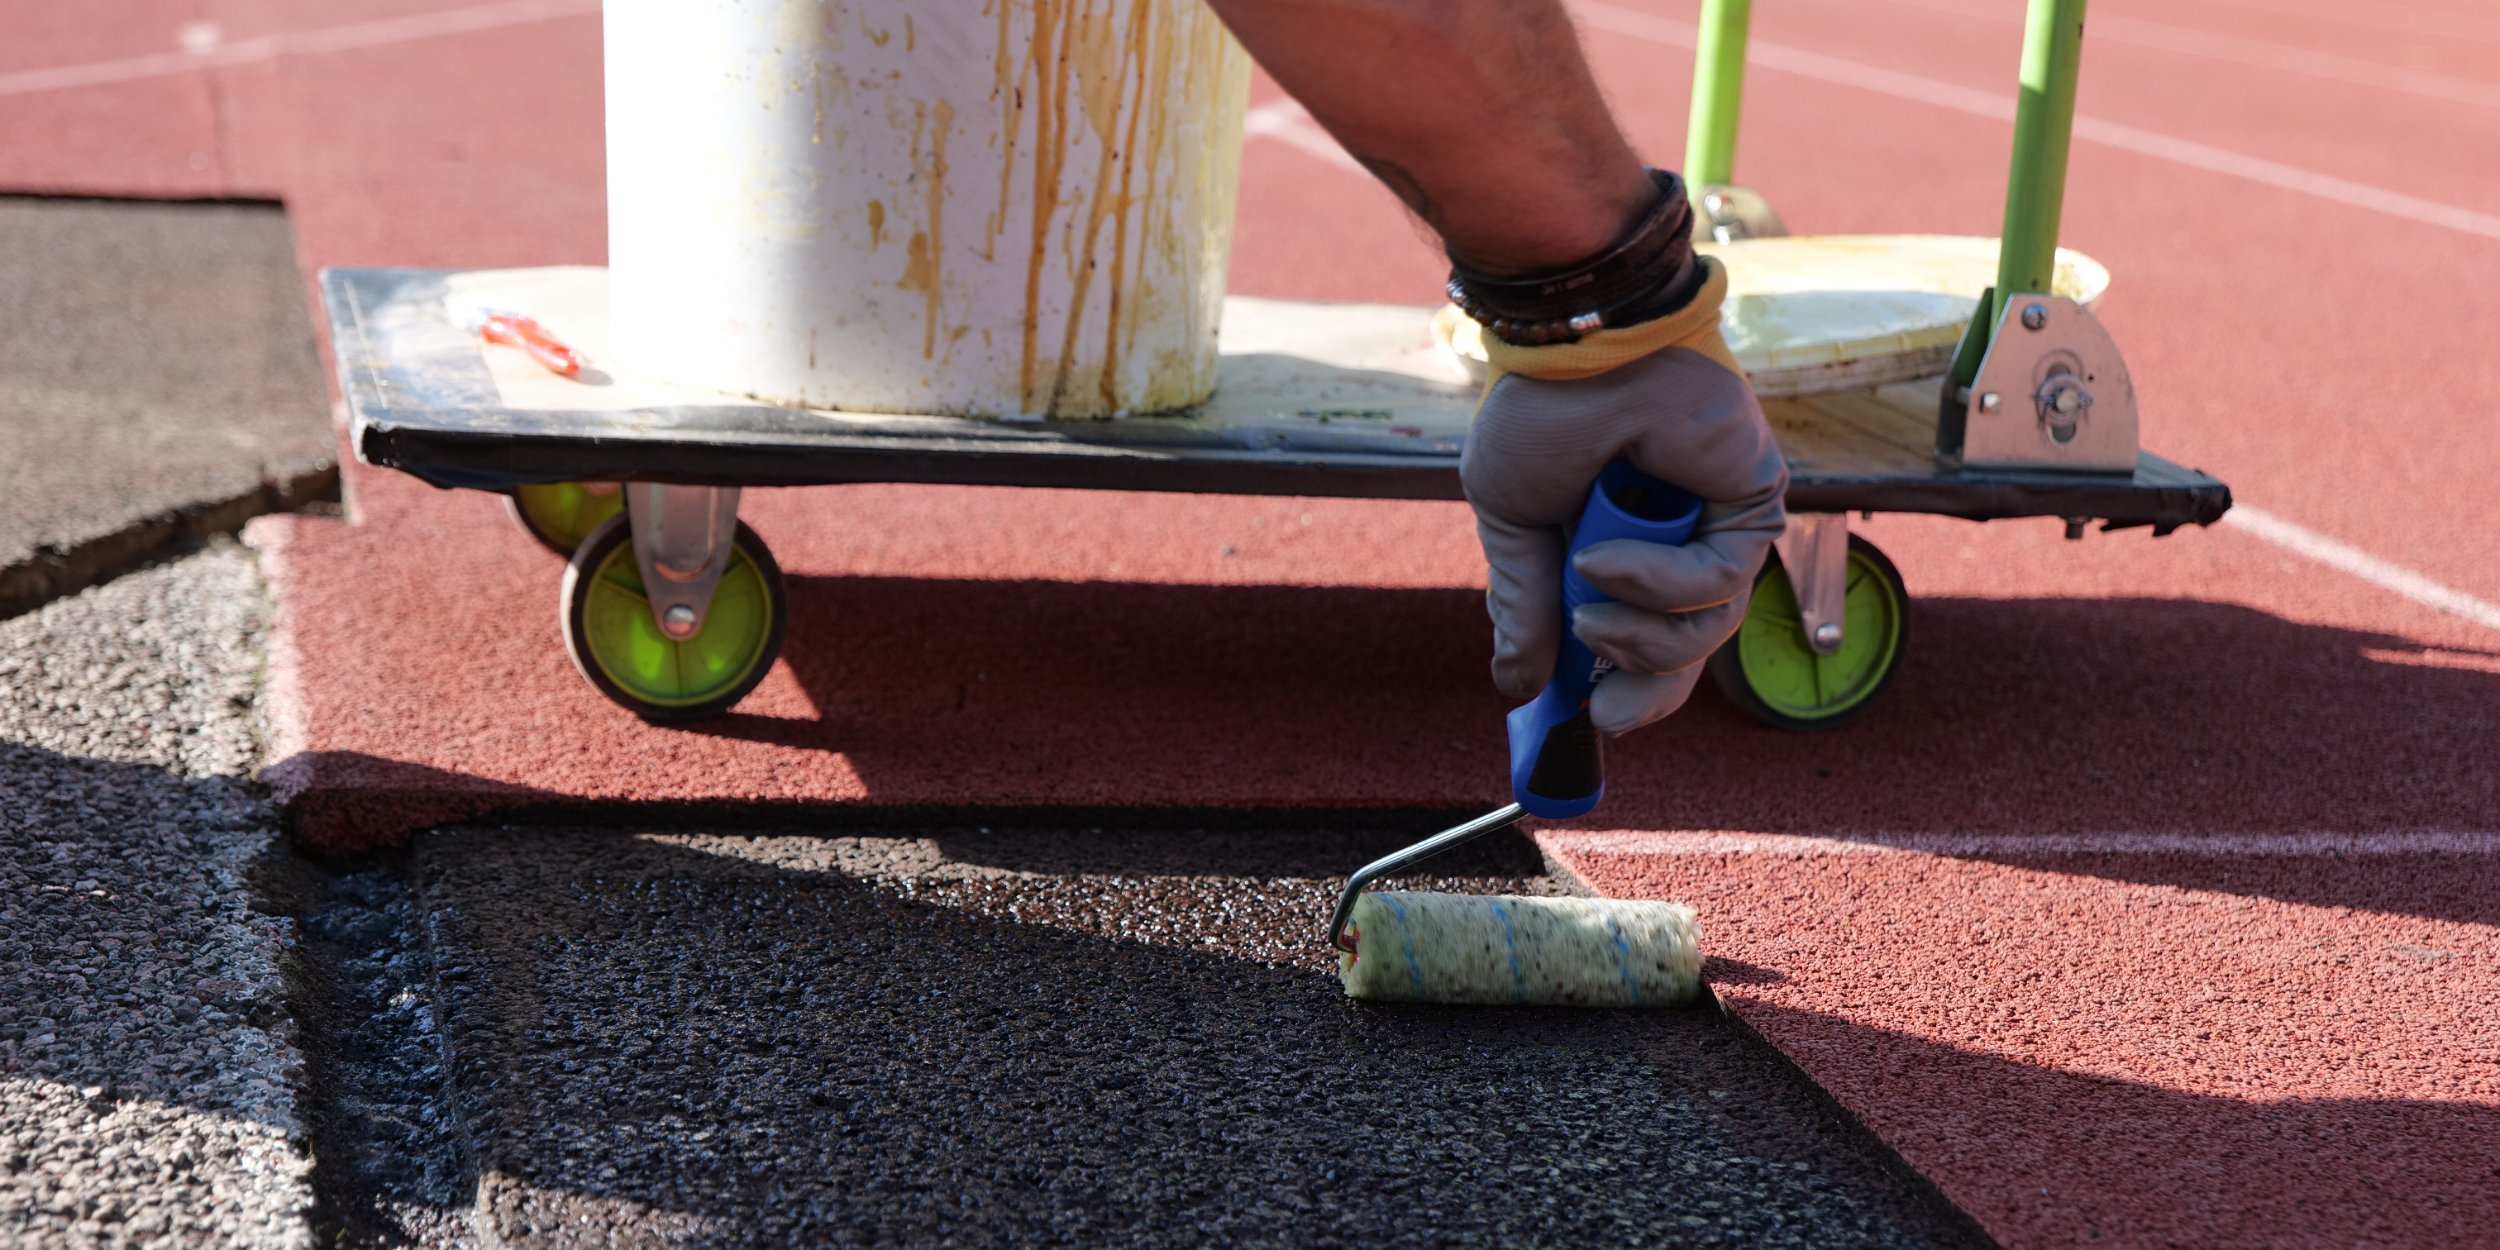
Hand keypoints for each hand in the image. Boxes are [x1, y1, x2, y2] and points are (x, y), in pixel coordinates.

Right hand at [1460, 343, 1786, 733]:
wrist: (1574, 352)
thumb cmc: (1543, 414)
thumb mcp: (1513, 523)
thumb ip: (1523, 604)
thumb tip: (1515, 683)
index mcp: (1627, 544)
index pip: (1643, 638)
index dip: (1620, 686)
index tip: (1582, 719)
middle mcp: (1681, 540)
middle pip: (1688, 653)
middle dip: (1643, 690)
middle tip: (1602, 710)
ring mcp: (1720, 524)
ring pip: (1705, 632)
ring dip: (1639, 636)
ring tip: (1588, 610)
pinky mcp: (1753, 503)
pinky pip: (1715, 583)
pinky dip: (1655, 582)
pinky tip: (1607, 556)